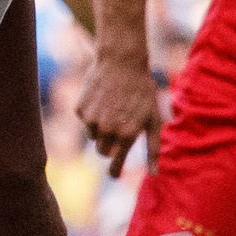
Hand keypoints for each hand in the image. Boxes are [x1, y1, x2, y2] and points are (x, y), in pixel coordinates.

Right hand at [78, 53, 163, 178]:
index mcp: (126, 135)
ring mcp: (91, 120)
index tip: (114, 174)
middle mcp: (107, 130)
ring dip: (101, 128)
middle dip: (110, 146)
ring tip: (113, 107)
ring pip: (93, 136)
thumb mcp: (153, 119)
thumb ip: (153, 149)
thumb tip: (155, 174)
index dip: (115, 171)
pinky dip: (92, 113)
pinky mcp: (80, 109)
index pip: (115, 165)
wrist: (122, 61)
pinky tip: (102, 98)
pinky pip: (85, 120)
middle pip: (103, 152)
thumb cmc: (143, 91)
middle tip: (118, 128)